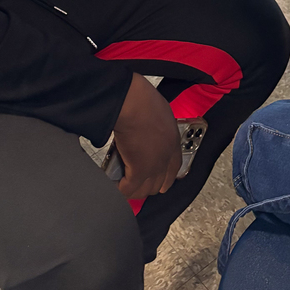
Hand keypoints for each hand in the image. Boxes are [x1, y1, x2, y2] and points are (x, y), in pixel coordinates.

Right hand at [113, 73, 180, 199]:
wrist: (133, 102)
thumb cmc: (142, 99)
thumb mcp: (157, 111)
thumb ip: (155, 126)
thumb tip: (144, 131)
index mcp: (173, 139)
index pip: (174, 166)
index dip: (166, 177)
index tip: (161, 182)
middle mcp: (167, 154)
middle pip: (161, 182)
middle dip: (149, 186)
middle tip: (136, 183)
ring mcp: (155, 164)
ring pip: (146, 190)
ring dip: (135, 190)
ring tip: (124, 185)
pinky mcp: (139, 170)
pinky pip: (129, 189)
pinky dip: (121, 190)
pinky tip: (115, 185)